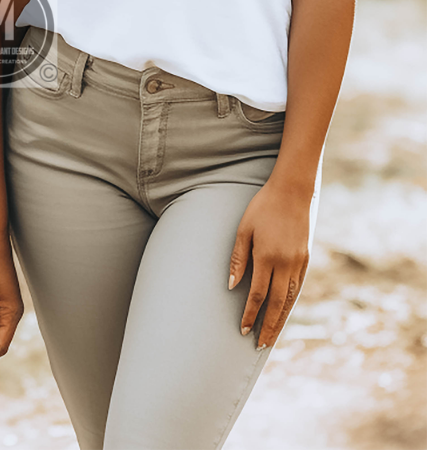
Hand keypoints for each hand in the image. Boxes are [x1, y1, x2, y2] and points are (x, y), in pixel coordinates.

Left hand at [228, 178, 311, 348]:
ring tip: (272, 336)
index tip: (242, 329)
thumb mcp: (244, 229)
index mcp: (267, 257)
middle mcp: (286, 265)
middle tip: (259, 345)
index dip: (250, 314)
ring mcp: (299, 264)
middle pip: (276, 304)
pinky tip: (285, 313)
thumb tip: (232, 285)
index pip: (258, 295)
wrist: (292, 193)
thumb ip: (238, 257)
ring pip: (290, 300)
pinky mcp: (306, 261)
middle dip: (267, 326)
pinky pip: (298, 289)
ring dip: (281, 320)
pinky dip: (291, 304)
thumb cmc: (262, 208)